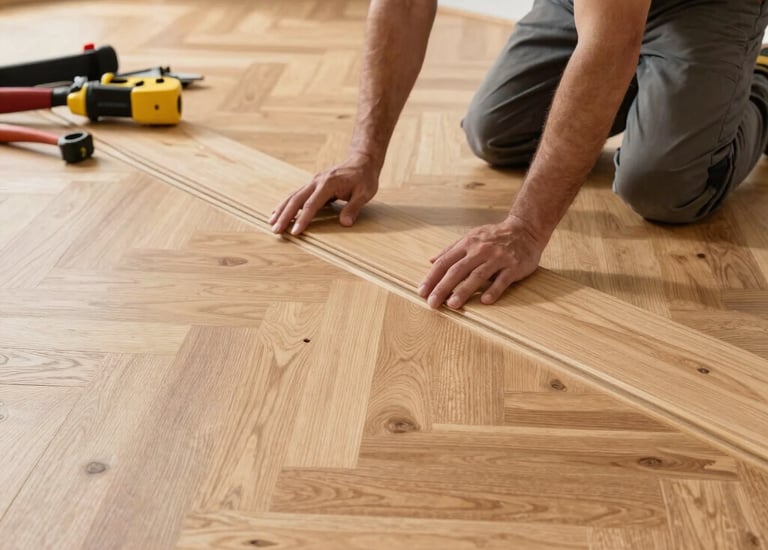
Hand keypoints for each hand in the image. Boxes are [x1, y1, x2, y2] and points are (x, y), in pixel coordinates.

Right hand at [269, 156, 378, 234]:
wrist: (362, 161)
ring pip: (293, 196)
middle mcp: (316, 181)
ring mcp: (313, 182)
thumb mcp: (365, 193)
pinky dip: (286, 204)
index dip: (303, 219)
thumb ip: (353, 208)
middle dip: (285, 216)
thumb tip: (345, 223)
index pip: (312, 204)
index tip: (295, 232)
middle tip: (275, 230)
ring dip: (281, 210)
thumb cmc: (364, 178)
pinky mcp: (313, 185)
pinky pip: (296, 195)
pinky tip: (278, 212)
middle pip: (296, 200)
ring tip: (271, 223)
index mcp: (328, 184)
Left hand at [418, 215, 546, 308]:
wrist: (526, 229)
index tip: (422, 292)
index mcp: (467, 244)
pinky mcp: (514, 266)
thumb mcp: (471, 237)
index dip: (432, 277)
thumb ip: (451, 250)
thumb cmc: (494, 236)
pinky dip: (494, 290)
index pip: (445, 262)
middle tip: (432, 303)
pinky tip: (485, 301)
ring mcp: (498, 258)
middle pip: (457, 270)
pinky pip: (502, 279)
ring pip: (478, 275)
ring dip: (464, 290)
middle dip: (443, 287)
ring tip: (452, 305)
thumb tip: (431, 261)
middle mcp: (481, 250)